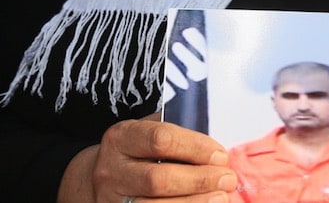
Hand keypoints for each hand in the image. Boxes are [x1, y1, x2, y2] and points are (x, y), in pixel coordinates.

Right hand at [59, 115, 236, 202]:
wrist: (102, 178)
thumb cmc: (139, 151)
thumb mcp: (149, 132)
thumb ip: (178, 136)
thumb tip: (217, 151)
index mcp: (122, 138)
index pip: (161, 139)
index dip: (196, 148)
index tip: (221, 155)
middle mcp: (112, 170)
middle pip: (158, 178)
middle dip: (199, 179)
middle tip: (227, 179)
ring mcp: (112, 199)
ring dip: (195, 202)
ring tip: (221, 197)